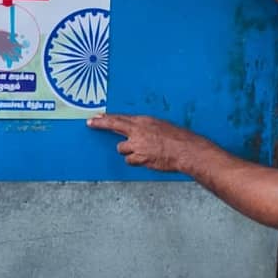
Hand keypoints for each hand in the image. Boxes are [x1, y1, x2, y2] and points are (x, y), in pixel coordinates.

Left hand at [87, 112, 209, 172]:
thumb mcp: (161, 126)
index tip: (97, 117)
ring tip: (144, 152)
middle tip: (91, 123)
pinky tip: (146, 159)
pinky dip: (136, 161)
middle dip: (100, 124)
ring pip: (121, 149)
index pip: (120, 118)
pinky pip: (130, 161)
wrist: (186, 150)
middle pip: (114, 125)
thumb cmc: (179, 138)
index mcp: (144, 121)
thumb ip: (146, 129)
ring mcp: (137, 144)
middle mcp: (138, 131)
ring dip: (129, 151)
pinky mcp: (139, 157)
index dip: (107, 118)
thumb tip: (136, 132)